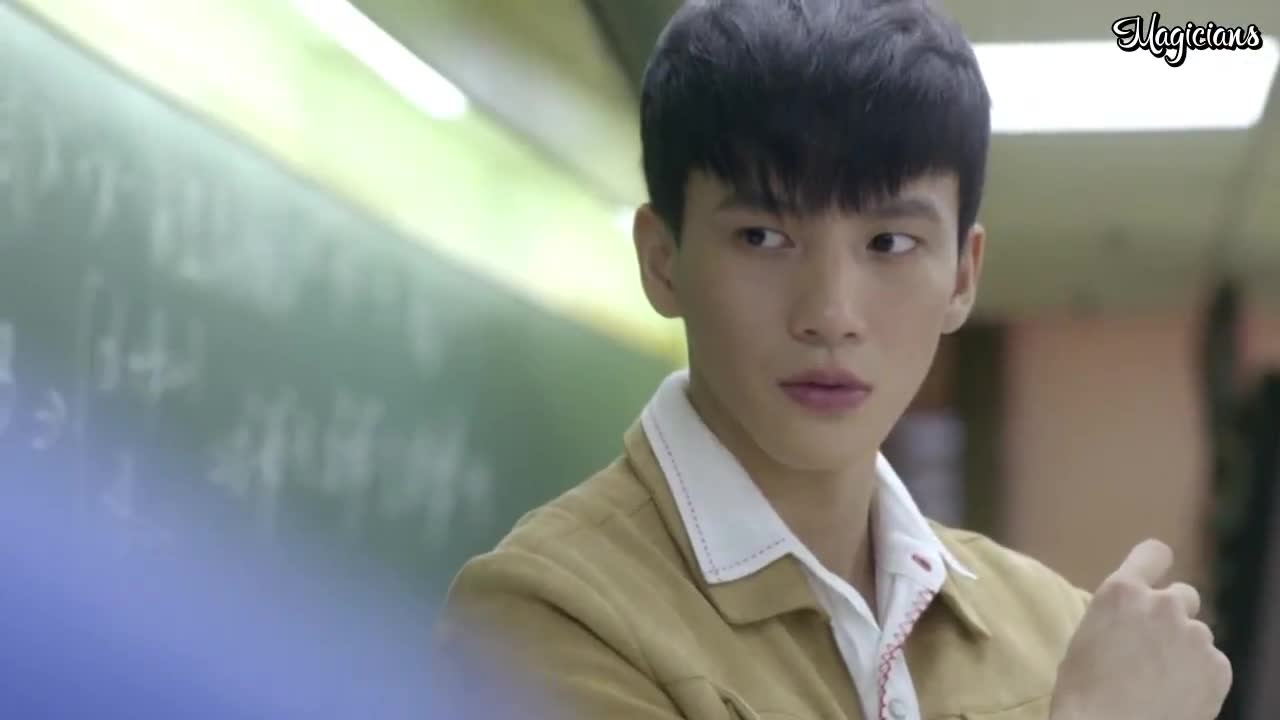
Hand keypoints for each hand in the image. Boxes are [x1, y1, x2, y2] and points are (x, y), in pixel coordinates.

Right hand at [1050, 539, 1231, 719]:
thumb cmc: (1084, 691)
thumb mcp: (1088, 636)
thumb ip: (1118, 615)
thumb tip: (1133, 617)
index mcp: (1122, 592)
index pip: (1154, 553)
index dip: (1156, 564)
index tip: (1155, 578)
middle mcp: (1162, 604)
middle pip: (1182, 595)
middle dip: (1171, 615)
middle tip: (1154, 647)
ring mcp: (1194, 635)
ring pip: (1197, 634)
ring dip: (1184, 649)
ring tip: (1161, 681)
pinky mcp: (1218, 667)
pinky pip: (1212, 663)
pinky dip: (1199, 677)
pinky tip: (1176, 695)